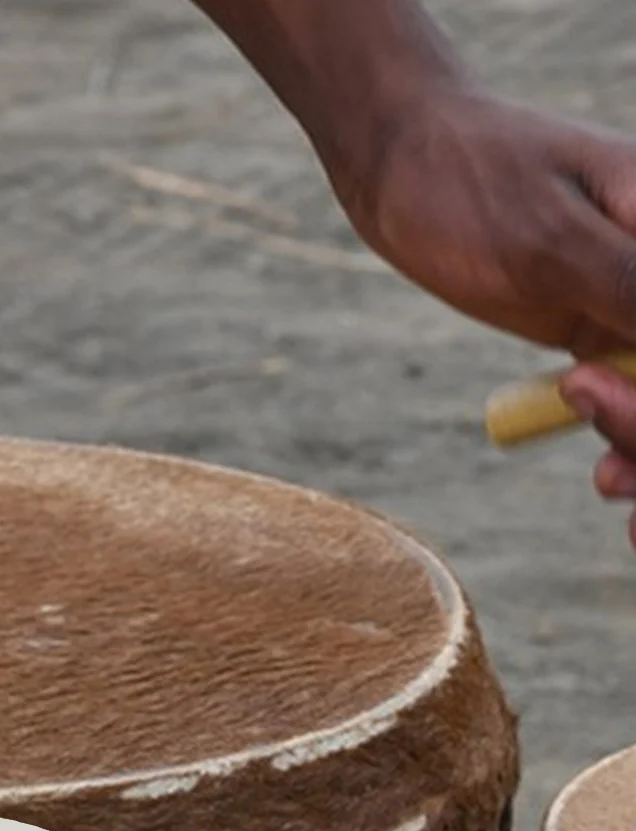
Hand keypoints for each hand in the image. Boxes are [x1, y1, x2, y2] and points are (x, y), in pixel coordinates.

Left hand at [330, 85, 635, 543]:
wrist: (402, 163)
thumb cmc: (471, 180)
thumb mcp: (549, 240)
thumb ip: (632, 284)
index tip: (620, 415)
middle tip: (613, 474)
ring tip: (607, 482)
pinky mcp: (598, 324)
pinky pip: (629, 391)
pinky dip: (624, 434)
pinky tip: (606, 477)